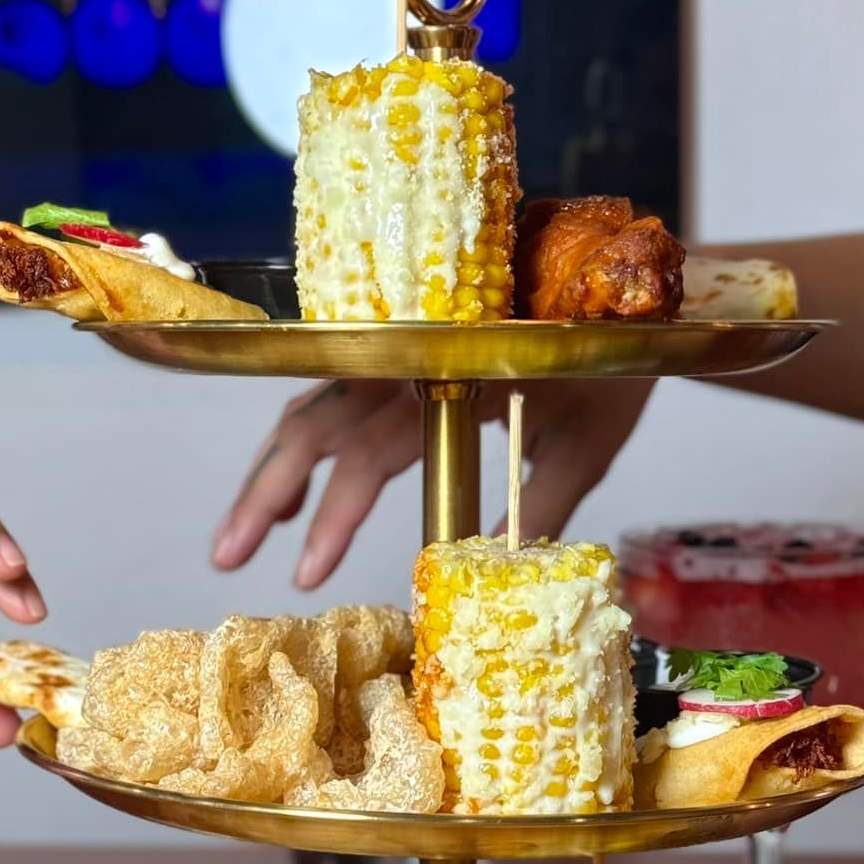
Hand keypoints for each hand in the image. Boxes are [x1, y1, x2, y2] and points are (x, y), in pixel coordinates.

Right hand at [212, 378, 655, 586]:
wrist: (635, 290)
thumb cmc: (618, 361)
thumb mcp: (587, 441)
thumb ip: (536, 503)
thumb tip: (492, 571)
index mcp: (449, 374)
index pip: (370, 453)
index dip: (333, 514)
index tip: (306, 573)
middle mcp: (411, 354)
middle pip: (317, 424)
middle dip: (266, 492)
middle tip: (227, 554)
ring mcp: (403, 347)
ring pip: (316, 405)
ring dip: (276, 466)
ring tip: (246, 530)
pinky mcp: (407, 347)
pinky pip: (339, 388)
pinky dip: (310, 433)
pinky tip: (297, 478)